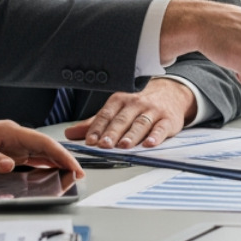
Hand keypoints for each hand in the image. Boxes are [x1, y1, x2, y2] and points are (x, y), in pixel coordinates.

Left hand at [0, 119, 84, 177]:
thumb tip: (10, 164)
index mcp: (11, 131)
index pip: (44, 142)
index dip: (61, 154)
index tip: (73, 166)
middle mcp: (17, 136)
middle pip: (48, 147)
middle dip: (65, 159)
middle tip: (78, 174)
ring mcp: (16, 144)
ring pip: (44, 152)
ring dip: (58, 162)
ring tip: (72, 175)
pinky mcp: (14, 151)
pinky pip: (36, 157)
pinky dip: (48, 164)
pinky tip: (56, 171)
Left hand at [62, 78, 196, 148]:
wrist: (171, 94)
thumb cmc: (139, 105)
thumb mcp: (116, 110)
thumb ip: (94, 123)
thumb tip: (69, 133)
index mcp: (120, 100)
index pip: (106, 115)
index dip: (97, 128)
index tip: (90, 141)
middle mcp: (136, 103)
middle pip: (122, 120)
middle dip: (112, 133)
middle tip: (104, 145)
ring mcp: (152, 111)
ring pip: (140, 123)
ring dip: (131, 135)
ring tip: (124, 146)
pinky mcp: (168, 119)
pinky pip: (161, 128)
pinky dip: (156, 136)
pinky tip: (149, 143)